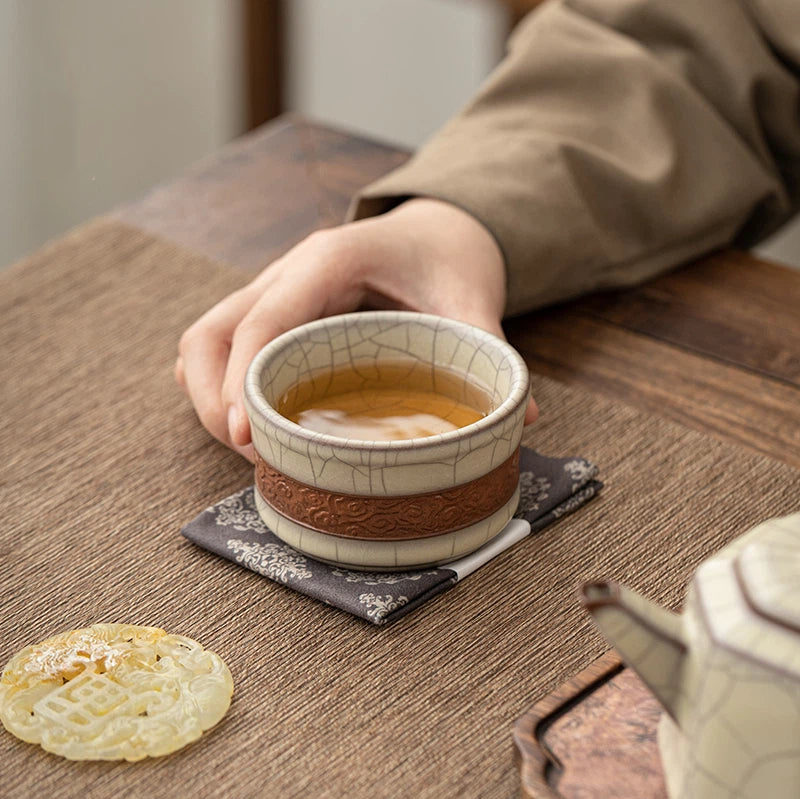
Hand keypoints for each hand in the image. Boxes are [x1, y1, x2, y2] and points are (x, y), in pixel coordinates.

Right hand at [176, 198, 538, 459]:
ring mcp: (273, 292)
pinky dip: (222, 387)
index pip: (263, 319)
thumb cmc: (447, 259)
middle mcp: (287, 273)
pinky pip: (223, 347)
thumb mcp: (470, 297)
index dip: (242, 380)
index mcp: (328, 261)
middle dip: (214, 399)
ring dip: (211, 397)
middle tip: (249, 453)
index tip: (248, 436)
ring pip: (204, 341)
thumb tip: (518, 419)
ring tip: (250, 448)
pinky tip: (255, 422)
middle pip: (210, 333)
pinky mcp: (273, 313)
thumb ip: (487, 349)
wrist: (435, 229)